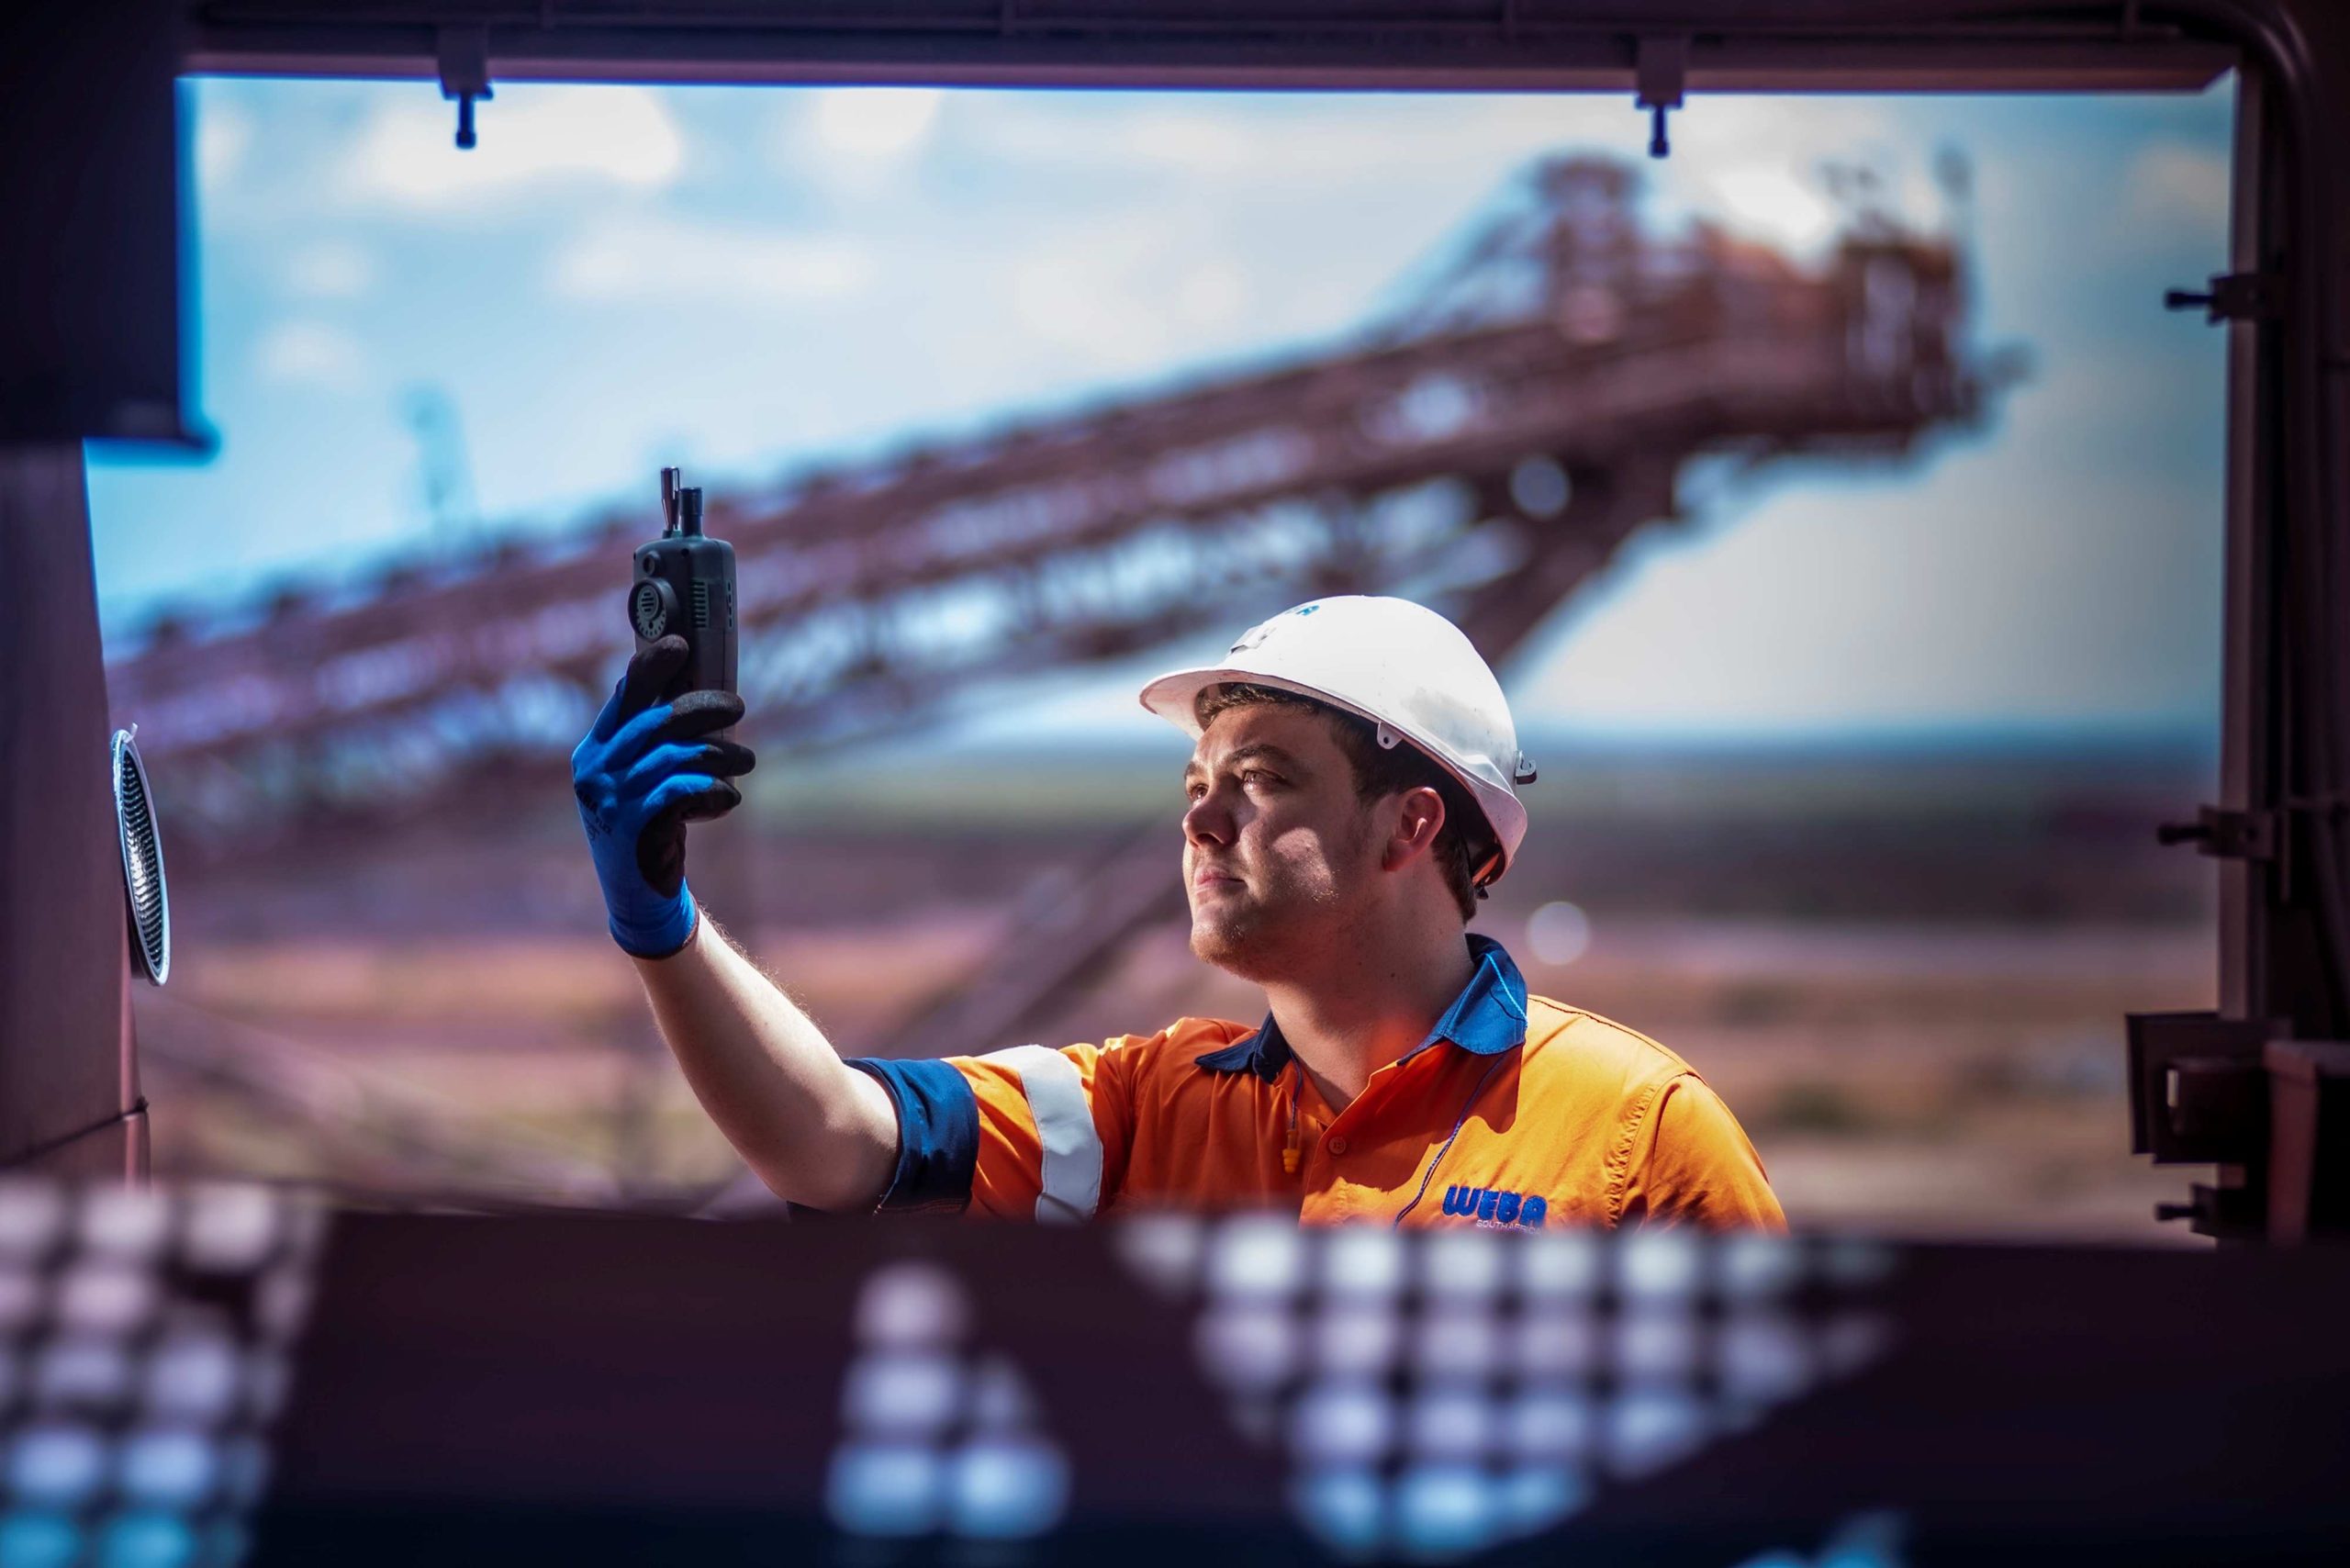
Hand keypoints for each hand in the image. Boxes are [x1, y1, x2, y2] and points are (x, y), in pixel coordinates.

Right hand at [571, 636, 755, 956]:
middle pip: (657, 721)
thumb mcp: (640, 782)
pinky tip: (729, 798)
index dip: (652, 665)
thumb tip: (693, 696)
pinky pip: (681, 792)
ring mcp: (611, 799)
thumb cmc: (649, 828)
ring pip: (676, 756)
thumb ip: (652, 744)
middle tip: (739, 707)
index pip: (623, 695)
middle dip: (704, 707)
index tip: (682, 643)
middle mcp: (595, 769)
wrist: (637, 895)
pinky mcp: (634, 827)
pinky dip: (713, 790)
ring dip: (721, 754)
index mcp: (595, 749)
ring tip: (749, 761)